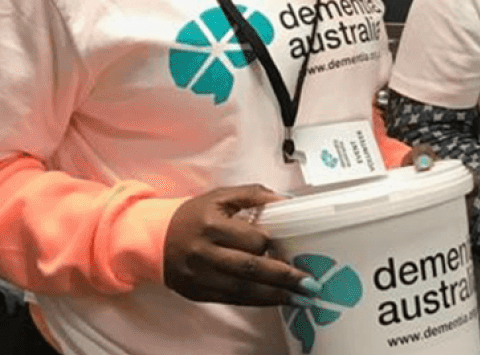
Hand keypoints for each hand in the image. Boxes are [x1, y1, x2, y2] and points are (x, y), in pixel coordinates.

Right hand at [164, 185, 316, 305]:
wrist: (153, 238)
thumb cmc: (194, 215)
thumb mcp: (221, 196)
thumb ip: (254, 195)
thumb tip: (288, 202)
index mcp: (212, 224)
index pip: (252, 239)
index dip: (274, 245)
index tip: (295, 250)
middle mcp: (204, 252)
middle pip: (249, 268)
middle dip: (283, 277)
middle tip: (310, 284)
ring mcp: (199, 276)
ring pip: (242, 289)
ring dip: (274, 296)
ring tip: (301, 298)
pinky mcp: (197, 292)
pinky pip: (231, 299)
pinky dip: (256, 302)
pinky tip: (276, 300)